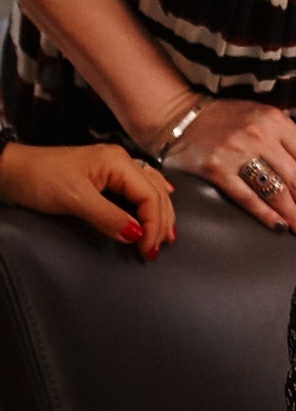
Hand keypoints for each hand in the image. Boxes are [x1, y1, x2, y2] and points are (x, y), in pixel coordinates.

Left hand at [0, 143, 175, 256]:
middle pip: (156, 192)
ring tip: (165, 235)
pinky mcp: (105, 174)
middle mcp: (122, 161)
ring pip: (151, 189)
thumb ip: (108, 217)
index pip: (150, 196)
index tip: (147, 249)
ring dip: (160, 213)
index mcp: (118, 162)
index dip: (153, 225)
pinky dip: (151, 200)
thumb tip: (136, 235)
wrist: (10, 169)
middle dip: (161, 222)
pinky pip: (140, 186)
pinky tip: (161, 202)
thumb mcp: (74, 200)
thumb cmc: (39, 179)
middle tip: (155, 249)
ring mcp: (115, 166)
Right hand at [159, 97, 295, 234]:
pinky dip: (266, 214)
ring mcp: (236, 152)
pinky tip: (279, 226)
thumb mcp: (269, 118)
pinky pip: (247, 197)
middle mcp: (259, 135)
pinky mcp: (215, 169)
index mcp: (277, 121)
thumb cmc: (231, 119)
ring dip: (293, 214)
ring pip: (275, 190)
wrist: (180, 116)